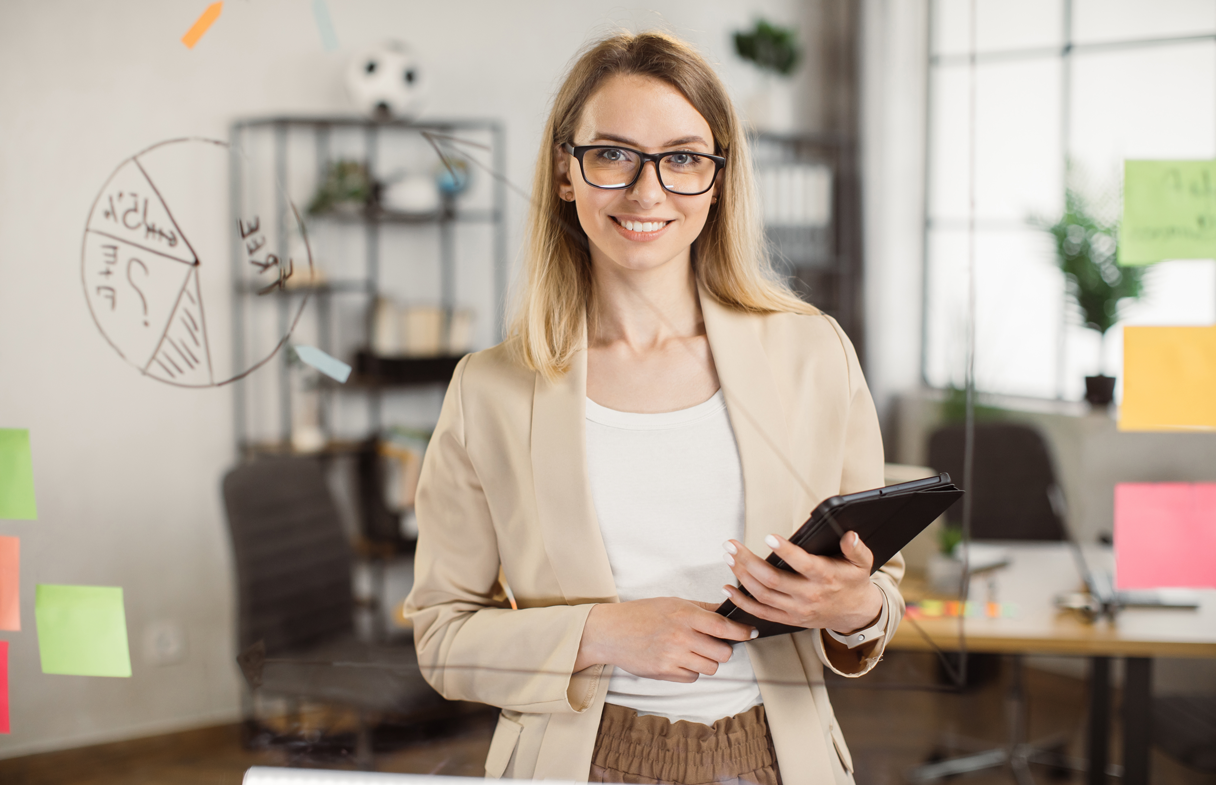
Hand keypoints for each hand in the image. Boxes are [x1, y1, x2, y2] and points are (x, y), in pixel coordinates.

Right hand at [575, 598, 757, 682]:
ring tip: (693, 650)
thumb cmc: (640, 614)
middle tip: (714, 643)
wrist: (611, 632)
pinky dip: (690, 670)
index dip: (741, 631)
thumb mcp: (672, 602)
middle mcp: (681, 637)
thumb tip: (727, 610)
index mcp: (684, 615)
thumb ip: (701, 608)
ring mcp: (673, 657)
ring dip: (707, 661)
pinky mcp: (665, 673)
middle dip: (722, 649)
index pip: (723, 626)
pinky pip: (692, 677)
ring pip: (710, 667)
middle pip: (723, 653)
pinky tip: (679, 659)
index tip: (750, 632)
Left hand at [721, 531, 883, 634]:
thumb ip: (856, 548)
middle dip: (748, 561)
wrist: (855, 614)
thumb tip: (850, 535)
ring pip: (762, 595)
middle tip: (732, 545)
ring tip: (729, 557)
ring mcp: (796, 609)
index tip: (769, 537)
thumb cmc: (853, 582)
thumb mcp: (862, 563)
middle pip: (772, 579)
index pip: (803, 564)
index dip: (785, 551)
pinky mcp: (788, 619)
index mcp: (825, 577)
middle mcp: (808, 595)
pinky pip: (760, 612)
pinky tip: (728, 588)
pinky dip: (742, 602)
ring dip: (741, 576)